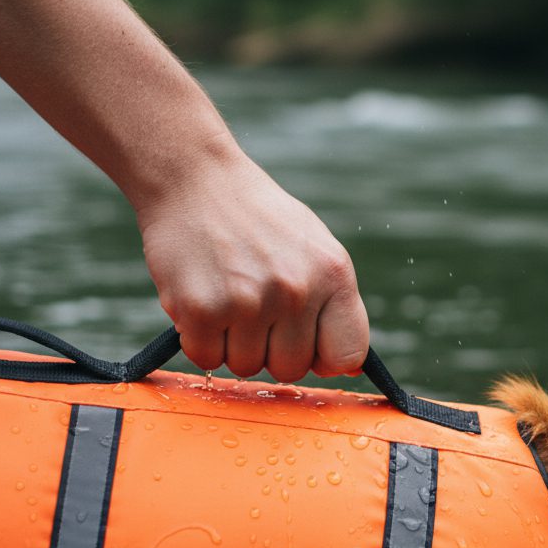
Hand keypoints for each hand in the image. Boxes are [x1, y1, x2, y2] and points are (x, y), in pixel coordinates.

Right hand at [138, 149, 368, 381]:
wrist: (195, 178)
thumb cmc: (259, 219)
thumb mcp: (316, 247)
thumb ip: (337, 304)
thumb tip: (351, 368)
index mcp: (333, 274)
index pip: (347, 354)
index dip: (324, 357)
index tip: (306, 342)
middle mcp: (296, 290)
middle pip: (291, 369)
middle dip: (271, 349)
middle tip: (254, 309)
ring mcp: (249, 301)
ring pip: (247, 367)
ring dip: (233, 344)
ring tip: (228, 297)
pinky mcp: (202, 309)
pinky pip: (207, 358)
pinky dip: (200, 340)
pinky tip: (204, 300)